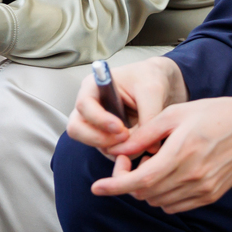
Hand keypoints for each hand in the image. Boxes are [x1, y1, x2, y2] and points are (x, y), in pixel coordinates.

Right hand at [66, 56, 183, 154]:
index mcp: (93, 86)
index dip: (100, 120)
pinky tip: (135, 145)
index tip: (121, 128)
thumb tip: (150, 146)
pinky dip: (119, 153)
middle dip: (99, 139)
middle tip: (124, 138)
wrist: (155, 83)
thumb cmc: (148, 78)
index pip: (84, 106)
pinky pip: (105, 150)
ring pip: (89, 142)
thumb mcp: (152, 91)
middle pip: (77, 128)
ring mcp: (94, 122)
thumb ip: (149, 116)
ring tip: (135, 142)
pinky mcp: (104, 135)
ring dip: (111, 147)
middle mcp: (89, 105)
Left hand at [88, 95, 231, 213]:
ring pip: (158, 202)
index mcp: (180, 154)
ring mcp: (203, 190)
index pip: (139, 181)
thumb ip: (144, 135)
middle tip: (130, 160)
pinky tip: (166, 174)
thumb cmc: (214, 114)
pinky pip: (176, 205)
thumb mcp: (174, 114)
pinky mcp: (211, 196)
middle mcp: (192, 177)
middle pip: (145, 194)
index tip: (96, 188)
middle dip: (128, 182)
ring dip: (145, 189)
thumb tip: (119, 150)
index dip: (114, 187)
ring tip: (150, 164)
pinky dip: (163, 195)